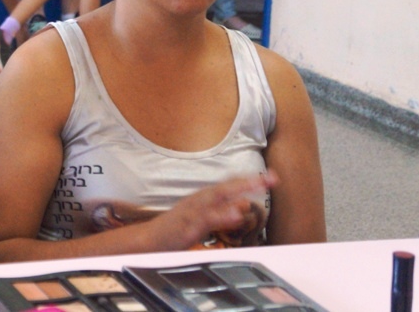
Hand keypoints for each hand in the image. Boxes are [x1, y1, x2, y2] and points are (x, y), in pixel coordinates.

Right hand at [151, 171, 276, 250]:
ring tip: (257, 187)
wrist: (147, 241)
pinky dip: (221, 214)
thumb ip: (221, 213)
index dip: (250, 180)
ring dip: (237, 190)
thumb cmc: (174, 231)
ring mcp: (192, 210)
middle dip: (249, 181)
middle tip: (272, 177)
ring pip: (217, 197)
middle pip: (226, 186)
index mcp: (203, 199)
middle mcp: (199, 200)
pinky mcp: (186, 225)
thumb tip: (242, 207)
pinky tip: (235, 214)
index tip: (272, 177)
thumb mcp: (201, 220)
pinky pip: (205, 218)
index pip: (229, 185)